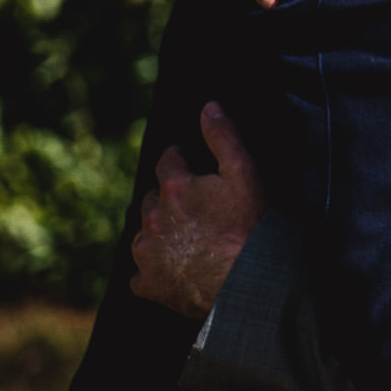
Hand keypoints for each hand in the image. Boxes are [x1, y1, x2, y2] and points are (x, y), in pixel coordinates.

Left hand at [130, 103, 264, 319]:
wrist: (248, 282)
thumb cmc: (250, 226)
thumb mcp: (245, 173)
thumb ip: (224, 137)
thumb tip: (208, 106)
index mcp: (174, 188)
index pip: (167, 161)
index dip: (179, 160)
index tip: (187, 163)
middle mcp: (152, 219)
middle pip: (151, 199)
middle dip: (167, 198)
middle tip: (192, 207)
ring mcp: (146, 254)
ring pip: (143, 235)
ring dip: (157, 233)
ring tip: (184, 240)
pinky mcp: (148, 284)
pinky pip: (141, 275)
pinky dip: (153, 270)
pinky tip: (172, 270)